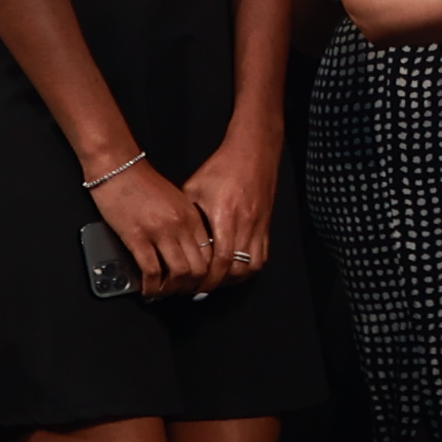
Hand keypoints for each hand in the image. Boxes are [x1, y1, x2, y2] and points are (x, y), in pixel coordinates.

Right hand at [101, 160, 224, 297]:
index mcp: (193, 217)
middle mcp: (181, 226)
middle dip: (191, 287)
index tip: (198, 284)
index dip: (206, 275)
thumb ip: (186, 224)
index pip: (211, 254)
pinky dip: (151, 286)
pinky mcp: (137, 236)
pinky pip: (151, 270)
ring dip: (172, 290)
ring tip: (163, 294)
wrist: (119, 168)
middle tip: (180, 294)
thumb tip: (188, 252)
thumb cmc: (144, 184)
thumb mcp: (176, 202)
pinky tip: (147, 290)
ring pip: (179, 273)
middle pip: (198, 268)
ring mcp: (160, 232)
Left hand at [181, 131, 282, 286]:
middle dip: (218, 283)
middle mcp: (245, 224)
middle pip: (236, 268)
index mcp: (225, 215)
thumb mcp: (194, 187)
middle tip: (201, 288)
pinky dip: (249, 268)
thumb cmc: (222, 167)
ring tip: (218, 281)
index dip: (208, 277)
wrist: (253, 153)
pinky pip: (262, 256)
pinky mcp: (266, 226)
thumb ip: (187, 215)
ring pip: (252, 266)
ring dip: (235, 278)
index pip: (221, 259)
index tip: (193, 285)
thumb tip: (175, 238)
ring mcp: (259, 226)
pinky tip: (236, 269)